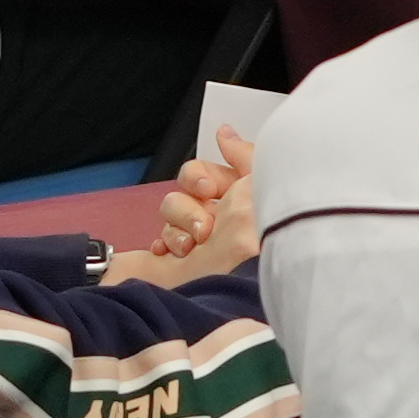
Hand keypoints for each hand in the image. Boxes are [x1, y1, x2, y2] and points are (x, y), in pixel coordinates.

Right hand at [116, 132, 259, 284]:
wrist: (236, 285)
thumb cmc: (253, 237)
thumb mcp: (257, 183)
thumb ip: (244, 154)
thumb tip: (224, 132)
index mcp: (239, 195)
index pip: (205, 171)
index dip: (201, 176)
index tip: (209, 189)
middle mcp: (219, 215)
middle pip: (183, 188)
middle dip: (187, 202)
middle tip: (204, 222)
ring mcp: (198, 239)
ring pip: (169, 211)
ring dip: (180, 227)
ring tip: (196, 246)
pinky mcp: (181, 261)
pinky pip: (160, 240)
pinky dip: (165, 245)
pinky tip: (178, 255)